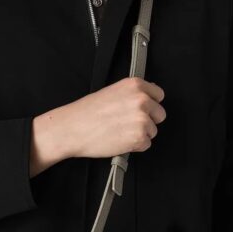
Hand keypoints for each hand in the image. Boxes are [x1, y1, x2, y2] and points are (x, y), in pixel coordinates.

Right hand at [30, 77, 165, 174]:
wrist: (73, 128)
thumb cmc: (87, 111)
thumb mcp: (112, 91)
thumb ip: (133, 93)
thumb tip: (148, 97)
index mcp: (135, 85)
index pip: (159, 95)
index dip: (150, 104)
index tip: (141, 110)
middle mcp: (142, 100)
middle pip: (160, 114)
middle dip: (147, 120)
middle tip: (127, 123)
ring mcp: (142, 119)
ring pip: (153, 131)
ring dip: (140, 134)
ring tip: (120, 131)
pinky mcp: (139, 138)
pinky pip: (146, 145)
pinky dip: (135, 146)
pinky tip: (120, 140)